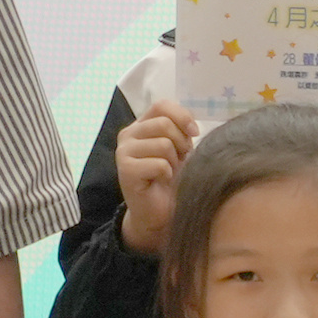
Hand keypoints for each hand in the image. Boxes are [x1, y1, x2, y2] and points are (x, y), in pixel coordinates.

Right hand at [114, 99, 200, 251]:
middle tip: (180, 159)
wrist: (158, 212)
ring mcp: (123, 152)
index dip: (182, 116)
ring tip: (170, 171)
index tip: (194, 133)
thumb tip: (192, 127)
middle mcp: (128, 134)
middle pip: (164, 124)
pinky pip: (159, 164)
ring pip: (163, 144)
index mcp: (141, 125)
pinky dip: (168, 174)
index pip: (161, 105)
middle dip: (181, 143)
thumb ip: (181, 131)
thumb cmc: (171, 179)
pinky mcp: (125, 170)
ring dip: (174, 161)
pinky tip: (161, 181)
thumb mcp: (180, 149)